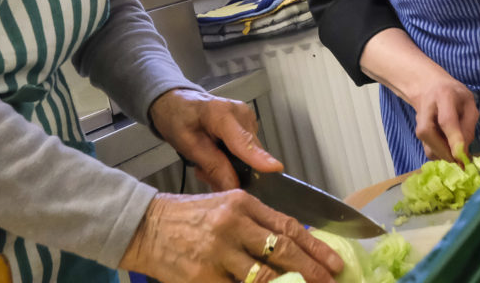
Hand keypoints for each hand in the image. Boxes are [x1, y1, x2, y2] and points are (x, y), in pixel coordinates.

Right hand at [119, 191, 342, 282]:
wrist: (146, 227)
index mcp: (241, 203)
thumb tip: (293, 244)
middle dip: (311, 270)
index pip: (287, 226)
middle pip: (282, 251)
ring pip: (263, 278)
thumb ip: (256, 221)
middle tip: (329, 282)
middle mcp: (232, 225)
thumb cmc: (189, 217)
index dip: (315, 247)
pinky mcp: (203, 277)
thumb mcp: (225, 206)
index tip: (333, 262)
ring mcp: (217, 253)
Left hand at [150, 88, 278, 189]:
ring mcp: (248, 118)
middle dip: (231, 171)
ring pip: (249, 155)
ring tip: (206, 162)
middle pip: (249, 153)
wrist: (178, 104)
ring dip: (230, 166)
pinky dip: (233, 159)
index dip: (258, 157)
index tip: (274, 170)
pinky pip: (248, 151)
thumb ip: (213, 166)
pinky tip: (216, 155)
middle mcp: (241, 113)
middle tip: (204, 173)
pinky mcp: (250, 125)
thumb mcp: (188, 146)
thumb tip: (234, 188)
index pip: (242, 140)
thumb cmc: (179, 120)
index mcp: (221, 113)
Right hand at [405, 73, 478, 163]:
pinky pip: (428, 150)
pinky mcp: (418, 133)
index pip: (446, 120)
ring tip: (458, 153)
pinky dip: (440, 155)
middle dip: (446, 151)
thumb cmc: (453, 94)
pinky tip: (450, 150)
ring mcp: (418, 122)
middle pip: (429, 134)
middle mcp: (426, 110)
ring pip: (427, 146)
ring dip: (444, 155)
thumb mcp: (468, 102)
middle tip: (462, 160)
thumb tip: (464, 150)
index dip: (454, 138)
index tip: (462, 155)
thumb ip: (469, 124)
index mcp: (443, 96)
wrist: (428, 87)